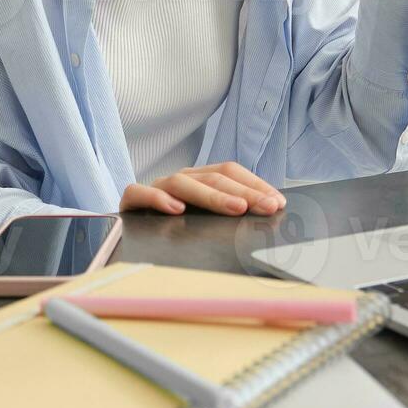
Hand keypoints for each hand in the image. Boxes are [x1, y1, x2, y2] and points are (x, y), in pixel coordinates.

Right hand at [119, 161, 284, 215]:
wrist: (130, 235)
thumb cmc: (177, 230)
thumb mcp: (208, 223)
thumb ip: (231, 216)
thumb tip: (269, 215)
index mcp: (200, 179)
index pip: (230, 172)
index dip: (255, 184)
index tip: (278, 202)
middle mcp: (181, 179)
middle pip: (214, 177)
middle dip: (244, 192)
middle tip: (266, 207)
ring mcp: (157, 188)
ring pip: (182, 182)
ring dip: (212, 195)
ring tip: (235, 208)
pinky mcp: (132, 201)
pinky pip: (139, 193)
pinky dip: (158, 198)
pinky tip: (176, 209)